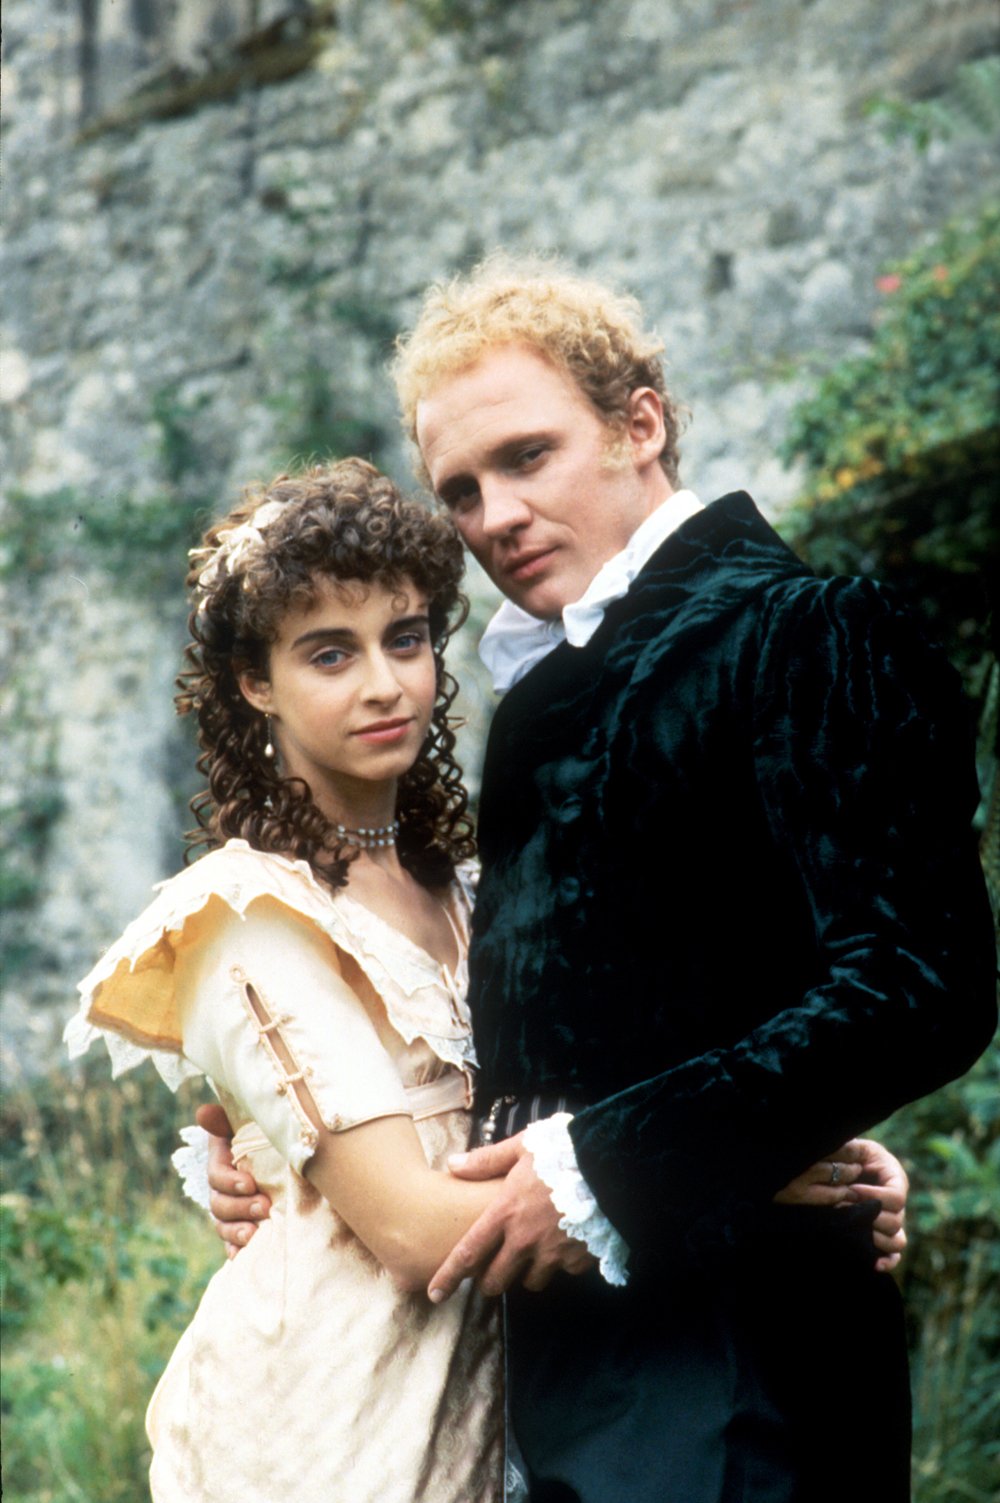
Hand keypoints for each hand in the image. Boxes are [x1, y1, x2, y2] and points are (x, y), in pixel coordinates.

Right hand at [195, 1103, 271, 1258]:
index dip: (230, 1182)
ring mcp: (231, 1211)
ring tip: (255, 1234)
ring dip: (237, 1231)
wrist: (286, 1154)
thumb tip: (203, 1112)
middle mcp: (222, 1189)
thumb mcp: (248, 1122)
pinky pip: (232, 1244)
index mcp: (222, 1162)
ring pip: (224, 1226)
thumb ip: (225, 1119)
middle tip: (265, 1206)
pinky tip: (243, 1256)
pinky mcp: (243, 1226)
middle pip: (219, 1205)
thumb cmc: (264, 1134)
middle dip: (240, 1207)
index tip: (251, 1183)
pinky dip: (236, 1250)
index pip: (216, 1176)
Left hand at [427, 1133, 594, 1302]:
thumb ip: (487, 1161)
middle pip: (496, 1280)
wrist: (612, 1165)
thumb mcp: (521, 1148)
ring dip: (528, 1272)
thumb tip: (453, 1164)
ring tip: (535, 1252)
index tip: (435, 1293)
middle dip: (490, 1281)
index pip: (469, 1253)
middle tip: (492, 1272)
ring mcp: (553, 1253)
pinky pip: (564, 1271)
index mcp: (506, 1212)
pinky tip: (568, 1241)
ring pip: (531, 1281)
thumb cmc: (563, 1151)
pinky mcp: (579, 1259)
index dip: (449, 1276)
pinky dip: (562, 1262)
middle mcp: (525, 1240)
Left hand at [773, 1137, 907, 1272]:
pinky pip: (894, 1255)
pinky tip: (874, 1264)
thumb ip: (855, 1151)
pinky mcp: (884, 1236)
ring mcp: (893, 1222)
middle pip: (896, 1221)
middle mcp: (898, 1204)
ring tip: (857, 1231)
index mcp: (896, 1180)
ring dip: (877, 1239)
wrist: (846, 1169)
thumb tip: (852, 1158)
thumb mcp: (857, 1148)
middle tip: (846, 1209)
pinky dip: (887, 1261)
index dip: (874, 1197)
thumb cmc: (852, 1155)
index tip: (851, 1190)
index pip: (896, 1197)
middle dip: (870, 1217)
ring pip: (897, 1241)